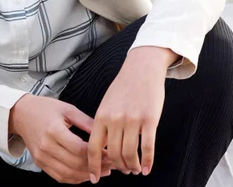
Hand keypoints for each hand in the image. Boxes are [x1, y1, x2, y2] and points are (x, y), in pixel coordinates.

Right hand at [9, 94, 113, 183]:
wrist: (22, 114)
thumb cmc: (45, 108)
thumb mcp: (67, 109)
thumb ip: (86, 122)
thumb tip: (104, 134)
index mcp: (54, 130)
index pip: (79, 149)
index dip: (96, 154)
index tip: (109, 153)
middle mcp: (46, 146)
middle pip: (75, 163)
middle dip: (96, 166)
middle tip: (111, 164)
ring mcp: (42, 157)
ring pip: (69, 174)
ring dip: (87, 175)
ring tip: (102, 171)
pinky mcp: (40, 163)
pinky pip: (60, 177)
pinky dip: (75, 178)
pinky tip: (86, 174)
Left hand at [88, 46, 175, 182]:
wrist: (141, 68)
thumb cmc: (124, 87)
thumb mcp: (107, 103)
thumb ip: (103, 124)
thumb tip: (102, 150)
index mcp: (101, 116)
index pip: (93, 148)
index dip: (93, 166)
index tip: (94, 179)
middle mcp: (114, 119)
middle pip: (113, 155)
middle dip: (118, 167)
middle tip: (124, 171)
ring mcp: (132, 120)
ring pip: (129, 154)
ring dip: (132, 167)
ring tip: (135, 169)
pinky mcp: (149, 119)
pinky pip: (147, 148)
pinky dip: (147, 162)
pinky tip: (147, 168)